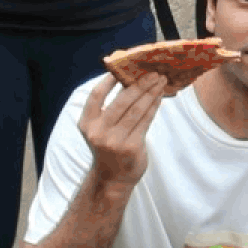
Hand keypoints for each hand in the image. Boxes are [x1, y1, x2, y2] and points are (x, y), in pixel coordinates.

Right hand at [76, 69, 164, 189]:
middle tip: (152, 73)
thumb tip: (129, 80)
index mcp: (87, 124)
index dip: (108, 81)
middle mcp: (99, 132)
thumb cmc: (109, 147)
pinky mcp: (131, 146)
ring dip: (150, 93)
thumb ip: (110, 109)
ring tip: (160, 81)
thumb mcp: (101, 129)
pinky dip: (154, 107)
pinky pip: (146, 121)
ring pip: (136, 110)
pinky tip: (159, 97)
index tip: (122, 69)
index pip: (96, 96)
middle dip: (139, 84)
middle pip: (122, 101)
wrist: (113, 178)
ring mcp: (115, 140)